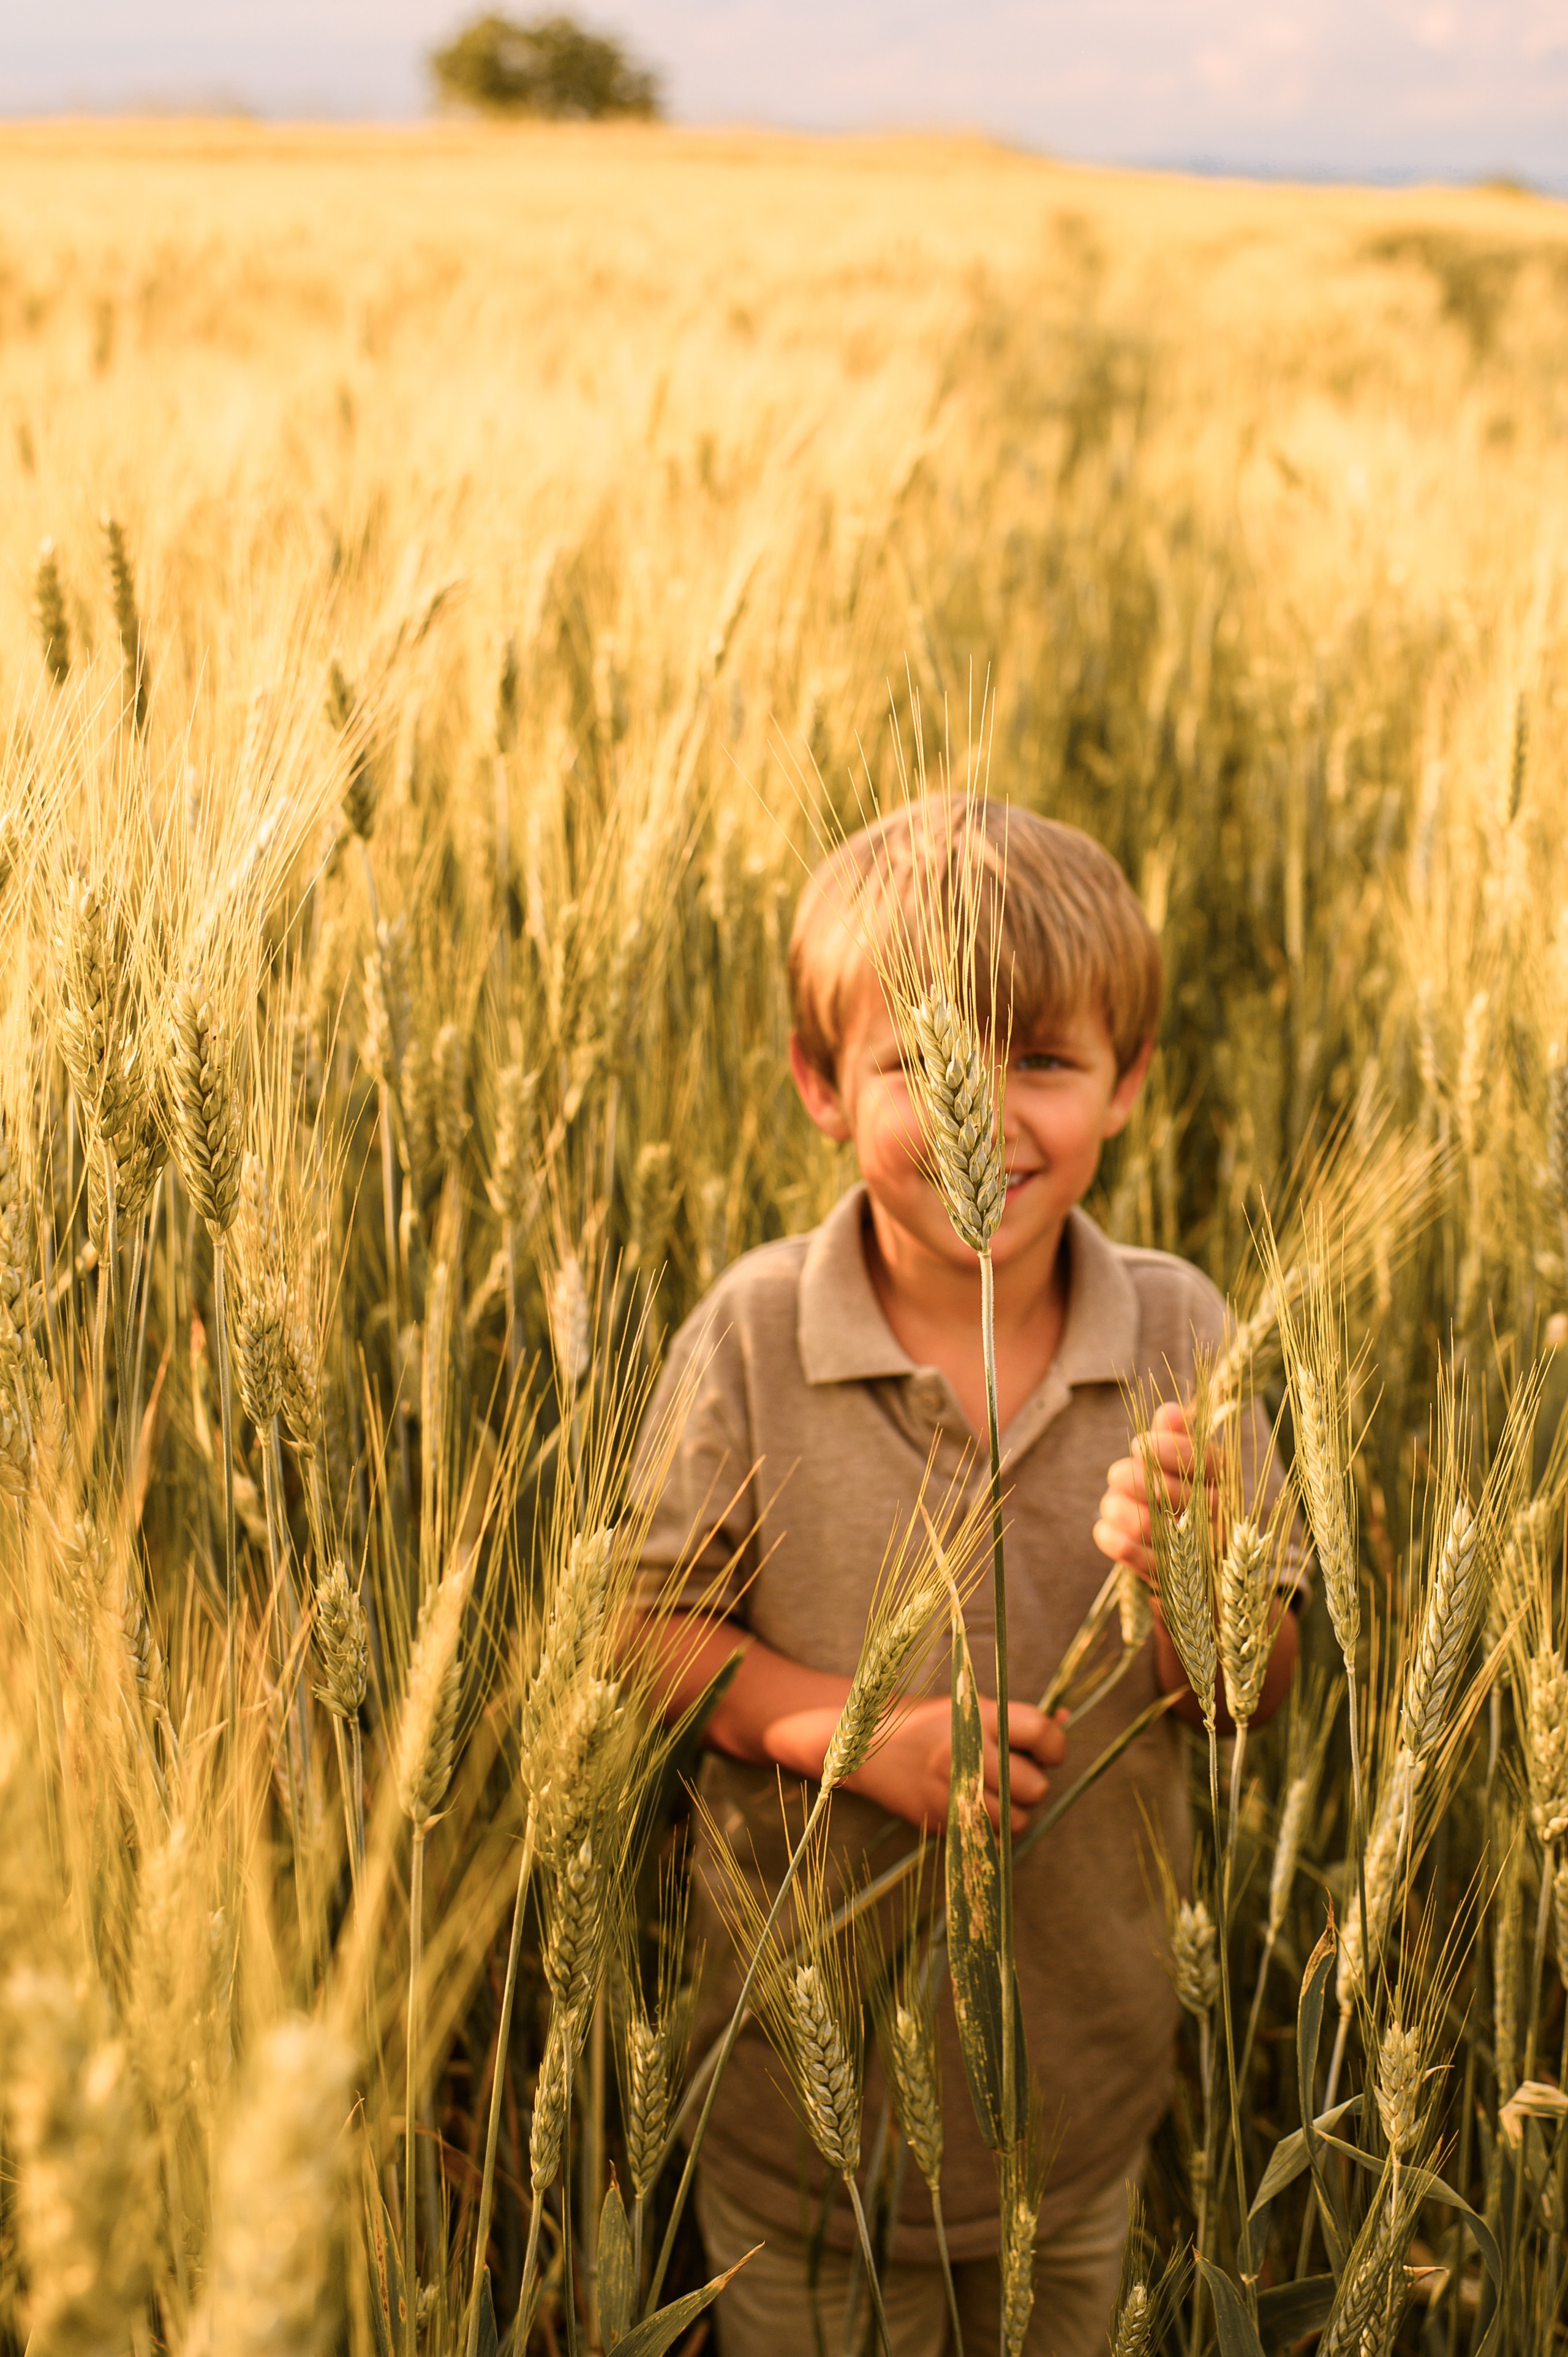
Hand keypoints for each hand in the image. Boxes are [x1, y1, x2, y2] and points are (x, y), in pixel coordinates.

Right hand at [844, 1694, 1068, 1834]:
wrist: (867, 1746)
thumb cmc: (930, 1724)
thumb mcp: (971, 1708)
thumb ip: (1018, 1718)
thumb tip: (1066, 1718)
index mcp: (981, 1717)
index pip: (1044, 1735)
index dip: (1054, 1748)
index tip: (1043, 1751)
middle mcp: (969, 1753)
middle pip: (1035, 1787)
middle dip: (1031, 1785)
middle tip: (1011, 1775)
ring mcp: (953, 1791)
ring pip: (1017, 1821)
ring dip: (1012, 1813)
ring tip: (990, 1794)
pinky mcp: (942, 1821)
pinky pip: (990, 1840)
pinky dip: (989, 1831)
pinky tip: (973, 1809)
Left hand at [1093, 1401, 1220, 1587]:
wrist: (1192, 1564)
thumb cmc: (1180, 1498)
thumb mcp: (1181, 1464)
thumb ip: (1174, 1436)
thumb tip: (1169, 1411)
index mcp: (1224, 1480)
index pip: (1204, 1460)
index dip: (1168, 1449)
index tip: (1138, 1445)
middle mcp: (1219, 1516)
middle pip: (1175, 1494)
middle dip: (1134, 1480)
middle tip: (1115, 1474)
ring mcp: (1200, 1552)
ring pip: (1152, 1526)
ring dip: (1119, 1510)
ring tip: (1109, 1503)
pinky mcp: (1177, 1581)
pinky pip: (1141, 1561)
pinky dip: (1115, 1542)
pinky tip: (1103, 1530)